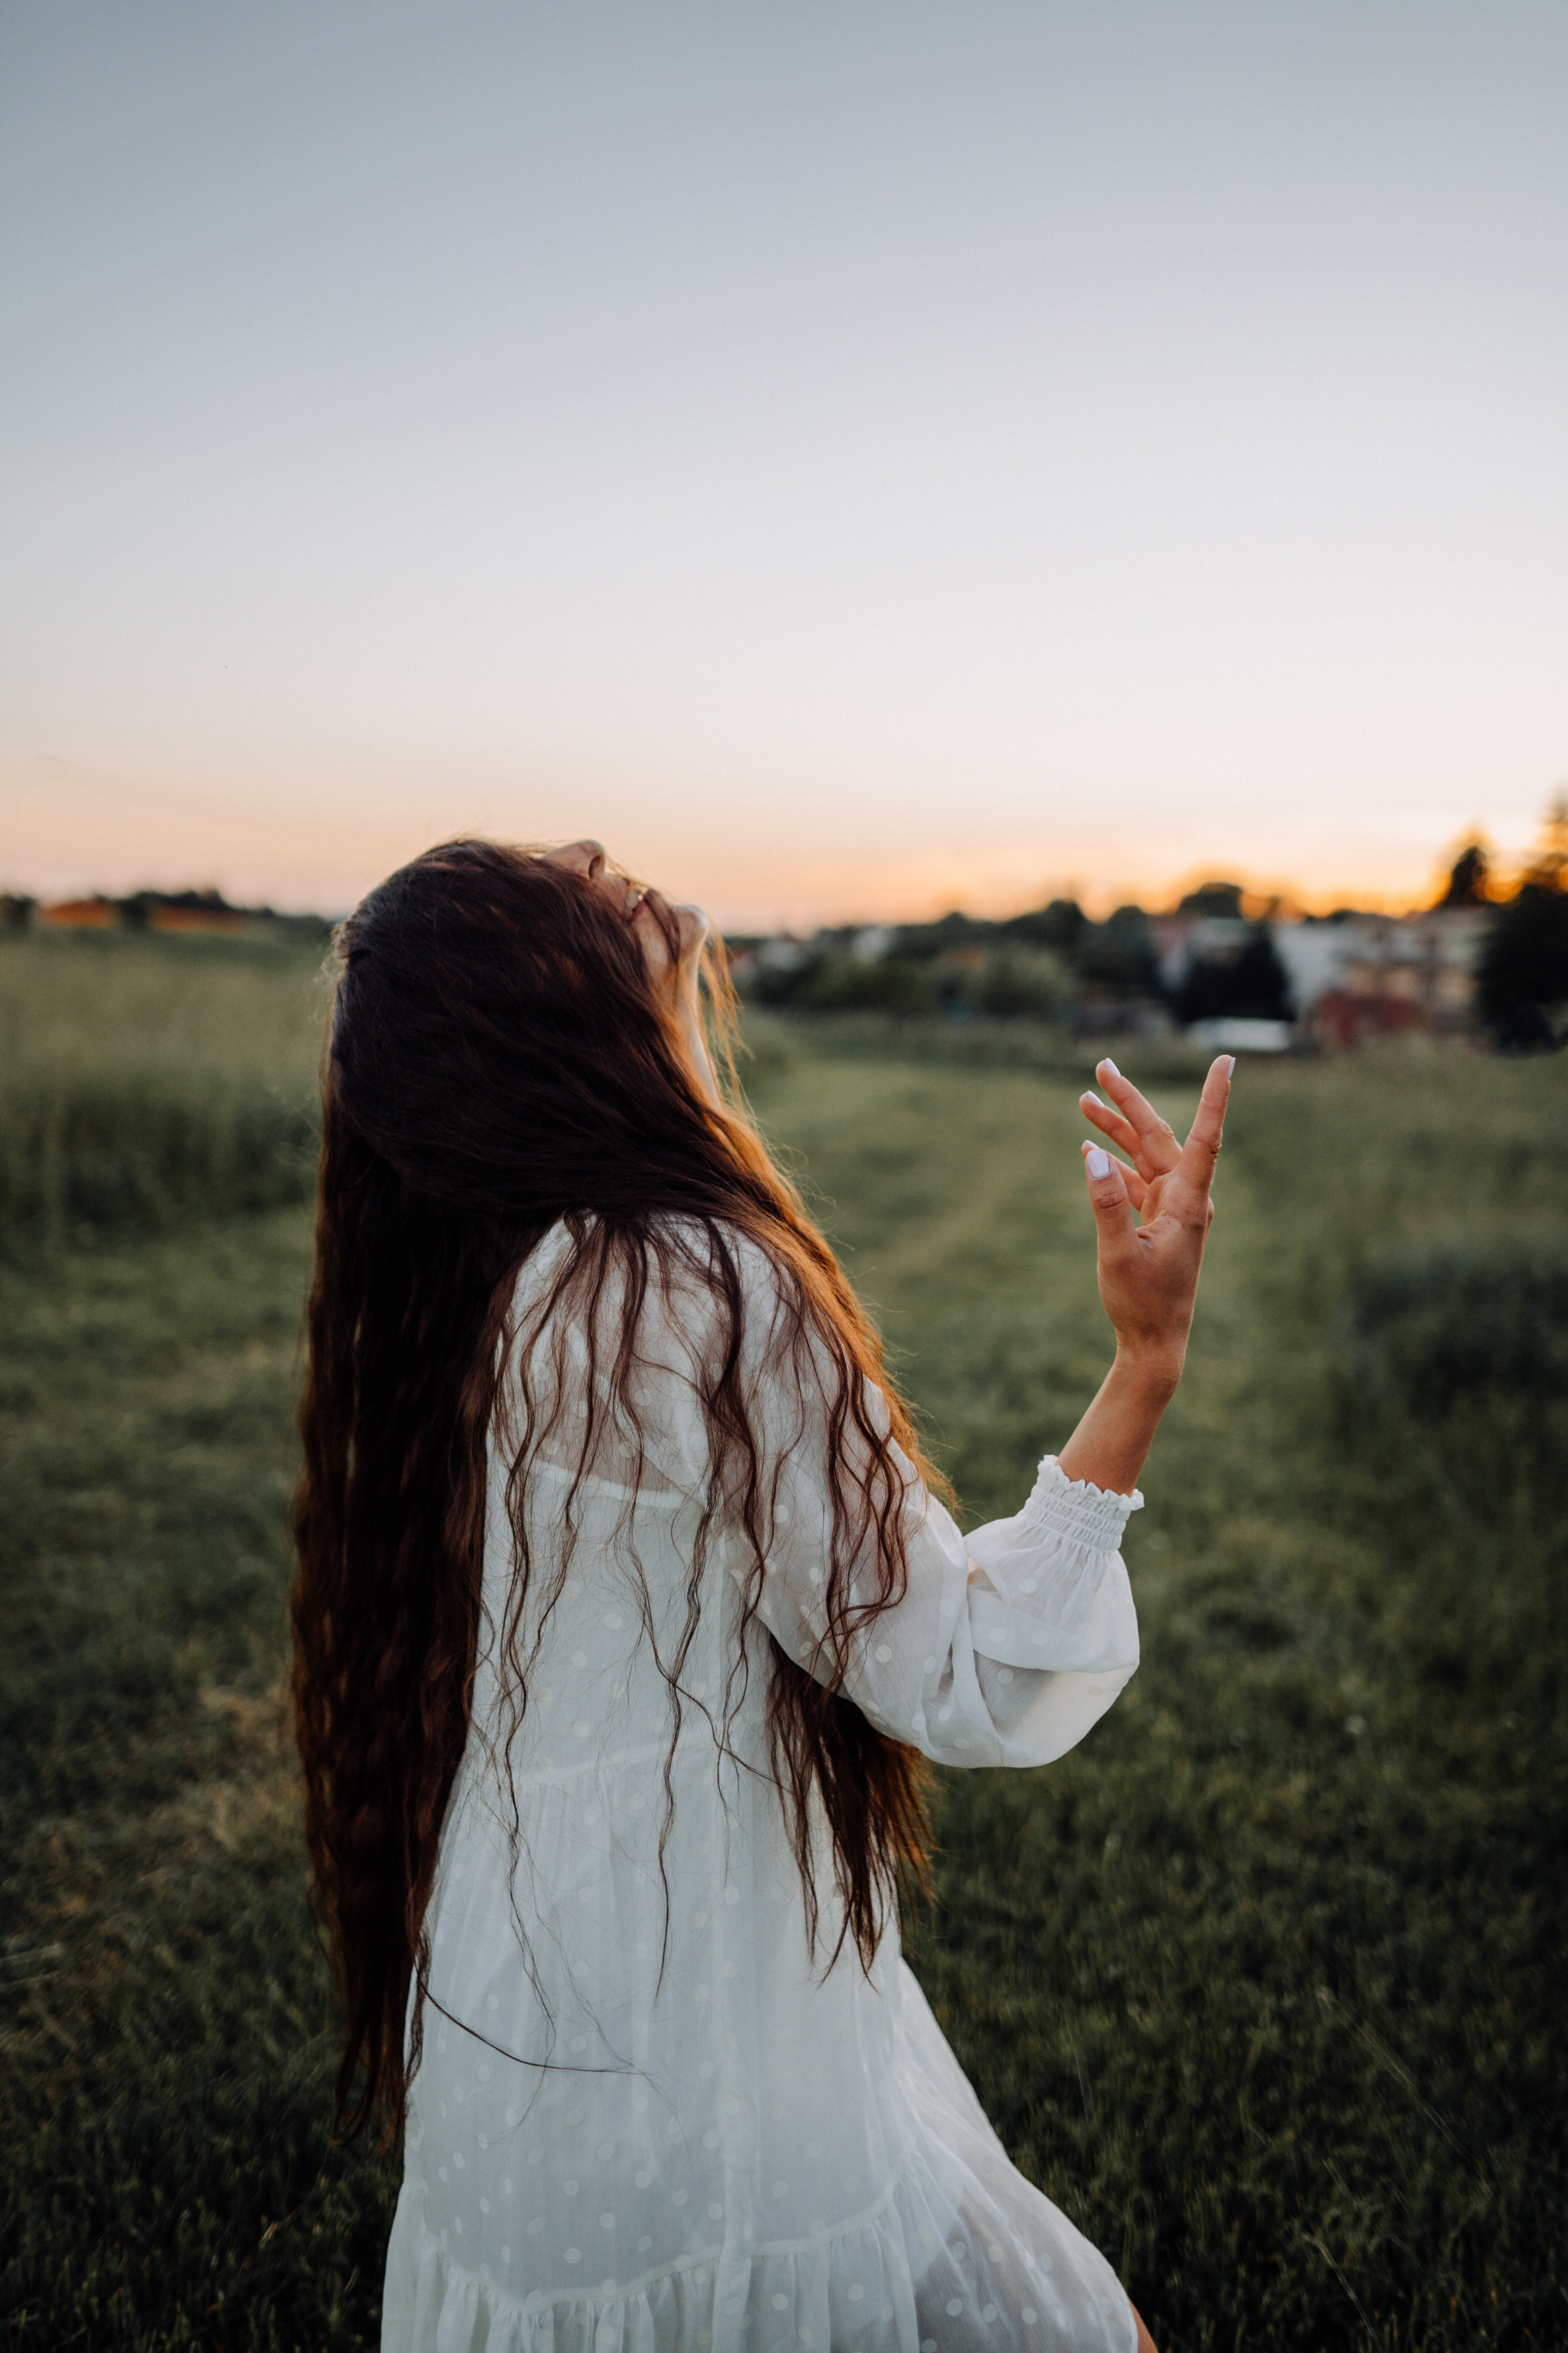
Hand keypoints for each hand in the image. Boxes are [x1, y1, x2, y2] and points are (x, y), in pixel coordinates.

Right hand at [1077, 1054, 1232, 1377]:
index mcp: (1188, 1202)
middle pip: (1159, 1136)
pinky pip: (1137, 1180)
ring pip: (1144, 1155)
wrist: (1155, 1342)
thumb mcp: (1116, 1254)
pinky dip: (1115, 1163)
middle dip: (1129, 1102)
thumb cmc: (1141, 1303)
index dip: (1215, 1097)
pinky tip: (1091, 1150)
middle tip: (1102, 1066)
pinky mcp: (1158, 1221)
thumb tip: (1092, 1154)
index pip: (1205, 1137)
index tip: (1226, 1060)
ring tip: (1083, 1100)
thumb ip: (1105, 1203)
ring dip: (1115, 1130)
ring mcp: (1173, 1209)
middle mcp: (1186, 1199)